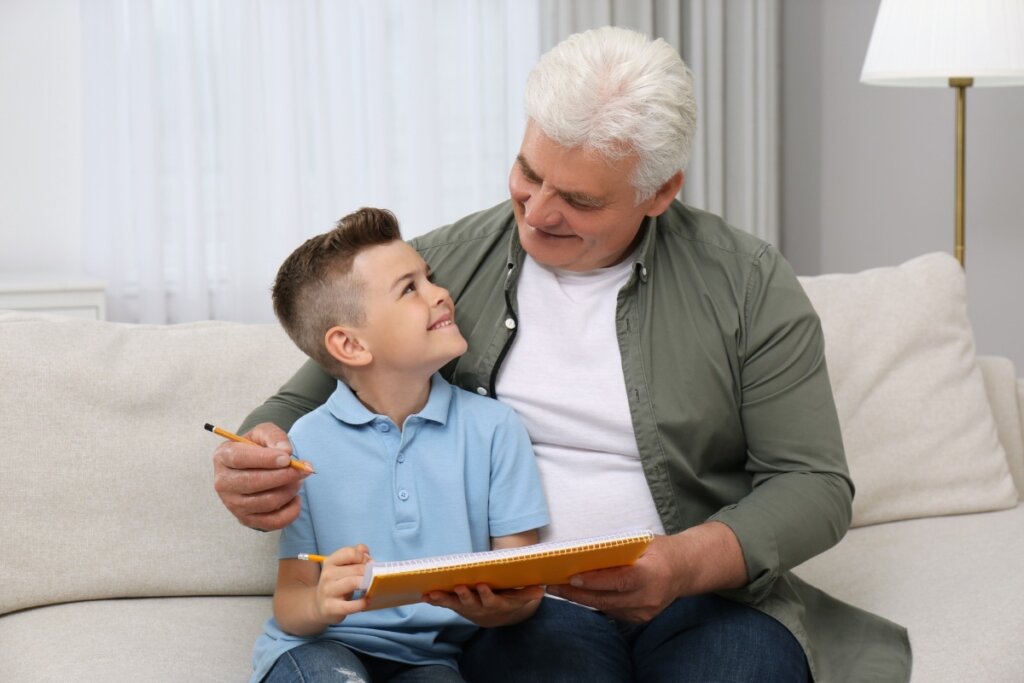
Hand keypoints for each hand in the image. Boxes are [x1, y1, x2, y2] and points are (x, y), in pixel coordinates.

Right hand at [212, 422, 308, 530]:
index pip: (241, 459)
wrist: (251, 468)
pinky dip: (291, 511)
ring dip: (289, 490)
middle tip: (302, 469)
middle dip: (283, 476)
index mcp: (223, 457)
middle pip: (254, 482)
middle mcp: (223, 482)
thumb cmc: (257, 449)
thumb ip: (274, 437)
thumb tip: (286, 452)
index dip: (266, 459)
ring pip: (266, 502)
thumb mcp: (263, 433)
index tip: (287, 458)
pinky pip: (273, 522)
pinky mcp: (246, 519)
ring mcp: (233, 504)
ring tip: (298, 480)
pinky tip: (295, 498)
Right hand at [314, 545, 371, 624]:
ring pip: (353, 583)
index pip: (350, 553)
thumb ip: (356, 554)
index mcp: (330, 561)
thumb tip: (367, 553)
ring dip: (367, 584)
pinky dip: (362, 603)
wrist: (319, 605)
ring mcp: (328, 592)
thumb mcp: (343, 566)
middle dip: (370, 572)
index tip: (369, 564)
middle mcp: (327, 575)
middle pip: (356, 569)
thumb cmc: (337, 583)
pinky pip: (351, 605)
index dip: (364, 557)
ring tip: (372, 587)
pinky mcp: (331, 608)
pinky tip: (367, 601)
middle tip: (375, 577)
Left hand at [425, 584, 543, 626]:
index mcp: (495, 604)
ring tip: (432, 594)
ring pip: (454, 604)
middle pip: (470, 603)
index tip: (482, 586)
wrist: (496, 616)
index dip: (486, 594)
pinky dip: (434, 600)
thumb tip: (541, 590)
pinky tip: (424, 595)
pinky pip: (444, 603)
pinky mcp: (456, 606)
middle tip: (459, 587)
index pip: (491, 600)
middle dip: (464, 595)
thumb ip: (528, 594)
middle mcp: (479, 608)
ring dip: (443, 599)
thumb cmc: (508, 600)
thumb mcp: (520, 598)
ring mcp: (466, 608)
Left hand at [546, 524, 746, 623]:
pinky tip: (580, 594)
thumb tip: (585, 550)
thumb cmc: (660, 550)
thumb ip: (619, 548)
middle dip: (577, 594)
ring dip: (582, 599)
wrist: (685, 569)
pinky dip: (596, 602)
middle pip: (607, 599)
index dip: (594, 581)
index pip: (618, 580)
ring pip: (606, 607)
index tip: (571, 578)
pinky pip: (613, 611)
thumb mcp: (642, 542)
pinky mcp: (641, 618)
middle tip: (553, 586)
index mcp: (650, 574)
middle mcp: (648, 596)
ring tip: (559, 589)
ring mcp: (645, 611)